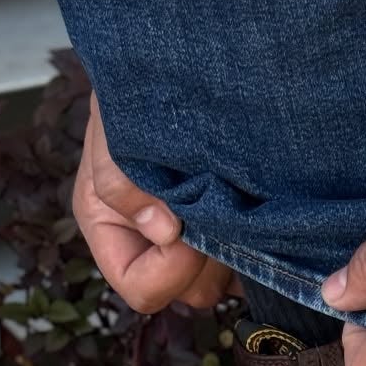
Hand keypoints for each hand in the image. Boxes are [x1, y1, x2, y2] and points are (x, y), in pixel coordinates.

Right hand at [73, 95, 239, 312]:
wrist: (176, 70)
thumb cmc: (136, 98)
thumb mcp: (112, 132)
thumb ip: (120, 182)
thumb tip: (163, 230)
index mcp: (111, 233)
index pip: (140, 289)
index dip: (168, 270)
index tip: (184, 228)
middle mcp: (153, 249)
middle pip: (189, 294)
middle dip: (206, 260)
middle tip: (216, 207)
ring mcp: (194, 247)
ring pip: (223, 284)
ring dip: (233, 251)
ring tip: (232, 200)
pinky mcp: (227, 236)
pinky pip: (249, 267)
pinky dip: (254, 247)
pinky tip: (253, 208)